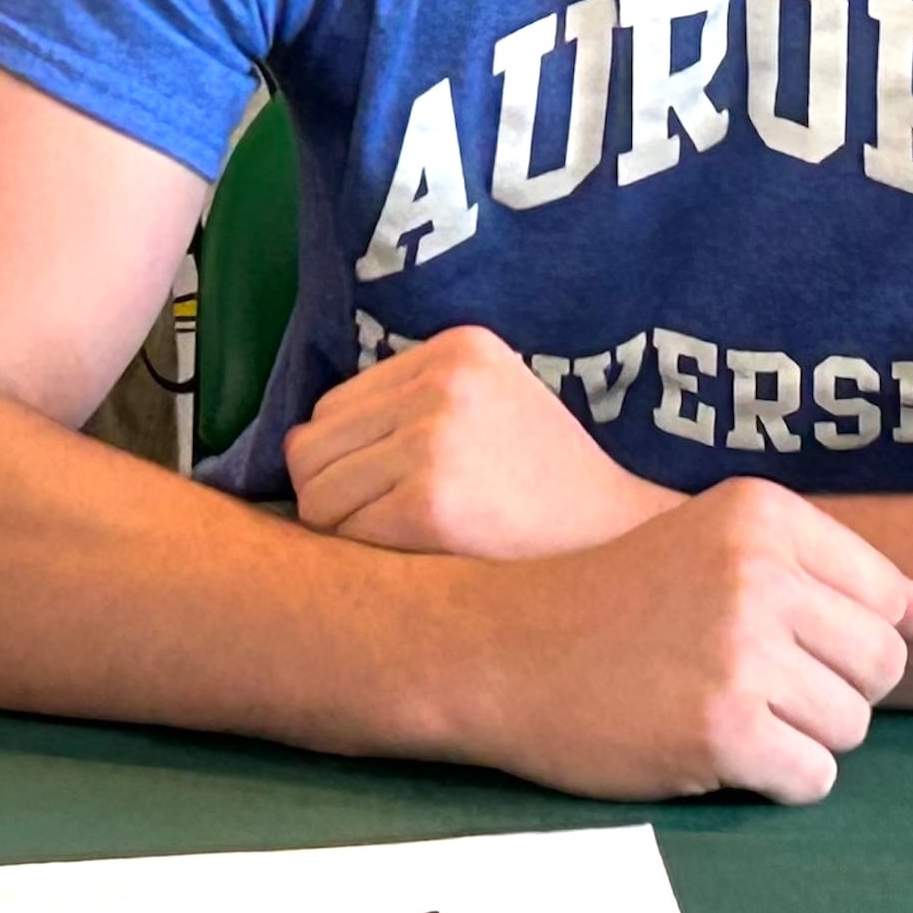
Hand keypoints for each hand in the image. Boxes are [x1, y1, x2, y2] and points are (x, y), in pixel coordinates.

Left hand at [287, 326, 675, 560]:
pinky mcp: (427, 504)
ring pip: (315, 492)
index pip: (334, 405)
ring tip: (402, 545)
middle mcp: (442, 383)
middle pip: (311, 445)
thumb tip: (295, 447)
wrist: (617, 542)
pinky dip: (362, 558)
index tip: (392, 491)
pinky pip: (341, 534)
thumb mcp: (492, 403)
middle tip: (385, 527)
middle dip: (333, 493)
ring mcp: (434, 441)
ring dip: (343, 530)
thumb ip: (410, 404)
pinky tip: (412, 565)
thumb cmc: (543, 486)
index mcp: (457, 348)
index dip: (350, 460)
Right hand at [449, 480, 912, 803]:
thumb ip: (839, 577)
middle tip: (747, 684)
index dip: (845, 638)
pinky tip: (715, 751)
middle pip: (880, 666)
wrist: (501, 648)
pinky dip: (774, 781)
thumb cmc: (616, 602)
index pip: (886, 597)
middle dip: (829, 692)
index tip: (783, 645)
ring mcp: (743, 650)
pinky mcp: (723, 728)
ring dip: (800, 738)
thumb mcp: (722, 550)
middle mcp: (762, 571)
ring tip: (723, 710)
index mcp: (766, 514)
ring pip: (852, 726)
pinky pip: (811, 778)